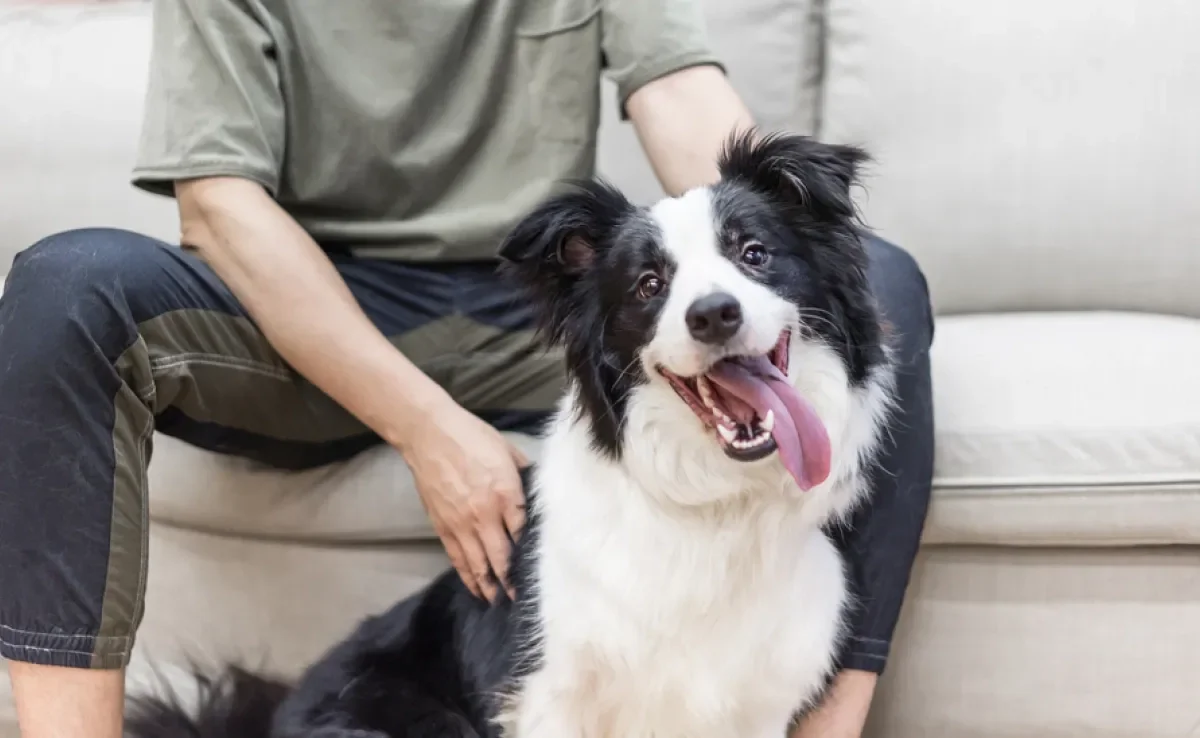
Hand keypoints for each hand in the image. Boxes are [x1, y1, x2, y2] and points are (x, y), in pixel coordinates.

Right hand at [396, 397, 529, 602]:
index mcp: (506, 493)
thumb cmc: (472, 437)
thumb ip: (526, 476)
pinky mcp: (442, 526)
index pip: (524, 534)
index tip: (542, 571)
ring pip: (478, 565)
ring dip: (491, 586)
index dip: (532, 556)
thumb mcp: (508, 451)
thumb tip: (539, 494)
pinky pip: (458, 558)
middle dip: (513, 581)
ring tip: (501, 602)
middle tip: (523, 598)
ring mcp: (461, 523)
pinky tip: (477, 587)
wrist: (428, 433)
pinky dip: (468, 576)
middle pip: (502, 558)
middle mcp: (484, 514)